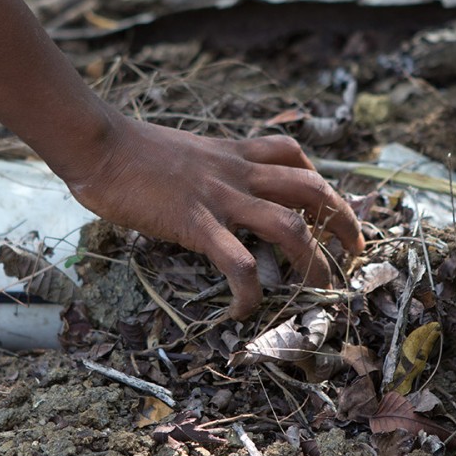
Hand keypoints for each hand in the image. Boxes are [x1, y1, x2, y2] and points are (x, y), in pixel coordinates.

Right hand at [66, 118, 364, 319]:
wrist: (100, 145)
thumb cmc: (129, 151)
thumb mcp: (183, 151)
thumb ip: (205, 166)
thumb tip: (206, 186)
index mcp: (232, 154)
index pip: (293, 155)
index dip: (320, 180)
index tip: (331, 207)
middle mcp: (236, 173)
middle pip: (311, 188)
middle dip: (342, 220)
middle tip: (355, 251)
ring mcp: (219, 197)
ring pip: (289, 225)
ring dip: (313, 260)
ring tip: (320, 288)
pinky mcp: (195, 223)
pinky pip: (236, 261)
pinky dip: (248, 291)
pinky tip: (243, 311)